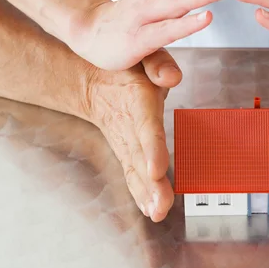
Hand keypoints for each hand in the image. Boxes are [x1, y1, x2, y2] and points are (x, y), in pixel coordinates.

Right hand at [67, 0, 240, 70]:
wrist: (88, 33)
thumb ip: (186, 4)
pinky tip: (207, 18)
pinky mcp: (139, 38)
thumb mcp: (160, 7)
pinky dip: (187, 24)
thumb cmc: (131, 20)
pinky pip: (166, 30)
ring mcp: (145, 14)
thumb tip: (211, 0)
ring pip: (179, 0)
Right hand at [83, 50, 181, 221]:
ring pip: (136, 170)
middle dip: (151, 185)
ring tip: (158, 213)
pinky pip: (133, 174)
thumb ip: (158, 62)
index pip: (146, 127)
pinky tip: (151, 210)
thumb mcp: (143, 54)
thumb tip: (171, 78)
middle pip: (140, 158)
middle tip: (161, 206)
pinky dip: (141, 194)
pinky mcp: (127, 152)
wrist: (97, 82)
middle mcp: (130, 126)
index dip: (151, 149)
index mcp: (137, 100)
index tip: (156, 171)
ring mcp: (126, 142)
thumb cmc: (127, 67)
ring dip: (147, 194)